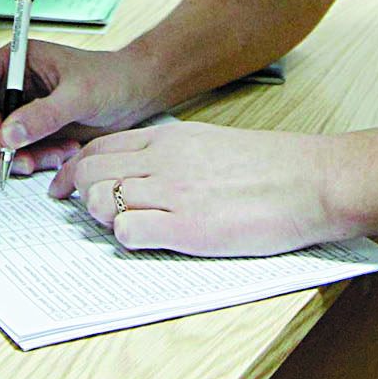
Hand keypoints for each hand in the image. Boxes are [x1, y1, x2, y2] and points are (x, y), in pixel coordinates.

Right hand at [0, 40, 158, 175]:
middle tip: (18, 160)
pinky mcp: (30, 133)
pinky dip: (31, 162)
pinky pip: (14, 155)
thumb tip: (8, 135)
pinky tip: (62, 155)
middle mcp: (9, 85)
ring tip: (52, 157)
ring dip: (14, 158)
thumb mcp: (80, 94)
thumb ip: (44, 113)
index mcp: (13, 61)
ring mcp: (17, 111)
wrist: (135, 95)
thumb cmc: (111, 78)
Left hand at [52, 121, 359, 256]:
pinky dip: (128, 239)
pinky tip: (149, 240)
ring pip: (102, 201)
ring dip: (104, 219)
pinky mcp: (188, 227)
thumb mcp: (211, 145)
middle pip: (89, 173)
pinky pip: (129, 232)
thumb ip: (173, 156)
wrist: (311, 181)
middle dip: (78, 196)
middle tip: (84, 212)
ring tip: (127, 226)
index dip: (74, 171)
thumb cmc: (271, 168)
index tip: (66, 188)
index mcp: (168, 138)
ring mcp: (173, 192)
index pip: (98, 148)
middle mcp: (163, 160)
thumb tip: (143, 173)